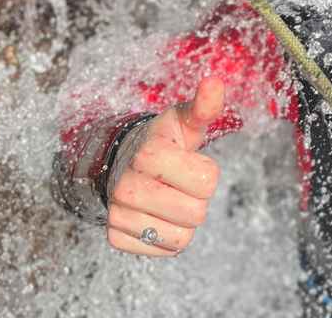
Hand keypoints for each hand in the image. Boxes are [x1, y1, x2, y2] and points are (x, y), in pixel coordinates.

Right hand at [105, 76, 223, 256]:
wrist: (125, 162)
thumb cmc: (166, 141)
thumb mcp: (186, 121)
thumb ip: (205, 106)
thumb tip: (215, 82)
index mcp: (148, 154)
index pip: (207, 181)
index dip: (206, 172)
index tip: (187, 161)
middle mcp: (125, 185)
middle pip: (196, 213)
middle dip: (197, 199)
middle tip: (179, 183)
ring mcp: (118, 213)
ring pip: (181, 236)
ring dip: (183, 220)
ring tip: (168, 197)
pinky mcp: (116, 236)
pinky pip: (164, 249)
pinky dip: (169, 236)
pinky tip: (157, 215)